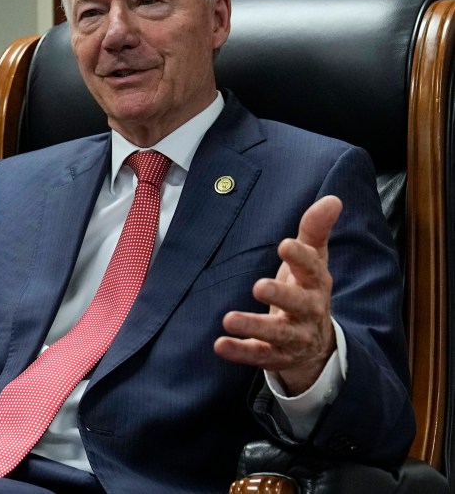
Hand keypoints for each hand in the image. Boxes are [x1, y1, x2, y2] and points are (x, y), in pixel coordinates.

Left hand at [214, 195, 342, 395]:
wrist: (315, 344)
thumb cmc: (306, 289)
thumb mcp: (313, 260)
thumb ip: (315, 231)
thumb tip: (333, 199)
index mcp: (316, 284)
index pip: (313, 269)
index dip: (301, 257)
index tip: (285, 245)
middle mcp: (308, 311)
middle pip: (299, 304)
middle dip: (281, 296)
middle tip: (258, 286)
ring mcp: (293, 337)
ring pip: (277, 334)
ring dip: (253, 326)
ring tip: (228, 319)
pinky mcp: (275, 355)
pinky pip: (258, 355)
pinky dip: (240, 351)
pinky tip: (220, 344)